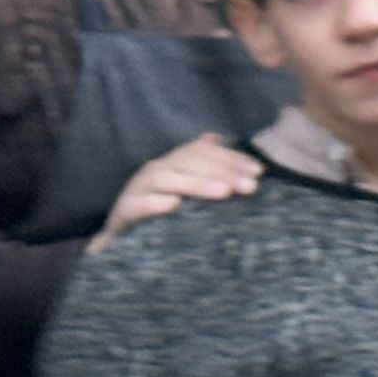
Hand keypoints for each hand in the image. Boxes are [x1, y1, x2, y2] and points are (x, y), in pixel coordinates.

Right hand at [91, 136, 260, 253]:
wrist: (118, 238)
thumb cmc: (158, 211)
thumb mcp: (185, 190)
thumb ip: (204, 169)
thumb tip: (217, 137)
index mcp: (174, 163)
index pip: (205, 153)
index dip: (232, 159)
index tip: (259, 172)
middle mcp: (157, 170)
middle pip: (191, 164)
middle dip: (224, 173)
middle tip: (251, 187)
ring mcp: (137, 189)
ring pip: (169, 180)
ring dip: (197, 185)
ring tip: (224, 192)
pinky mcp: (123, 212)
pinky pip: (138, 206)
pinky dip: (154, 204)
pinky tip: (173, 206)